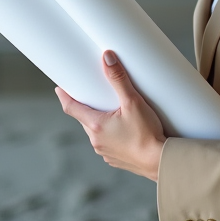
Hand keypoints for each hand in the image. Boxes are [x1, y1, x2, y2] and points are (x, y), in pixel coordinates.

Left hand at [56, 50, 166, 181]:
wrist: (160, 161)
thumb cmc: (147, 133)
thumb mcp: (133, 101)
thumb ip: (119, 79)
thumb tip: (107, 58)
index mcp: (96, 126)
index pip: (71, 108)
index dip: (64, 96)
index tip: (59, 88)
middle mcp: (96, 141)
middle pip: (84, 120)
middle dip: (86, 107)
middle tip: (92, 95)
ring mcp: (105, 152)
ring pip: (96, 132)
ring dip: (99, 122)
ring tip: (111, 112)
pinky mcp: (115, 159)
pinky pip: (107, 143)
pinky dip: (110, 134)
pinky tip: (123, 130)